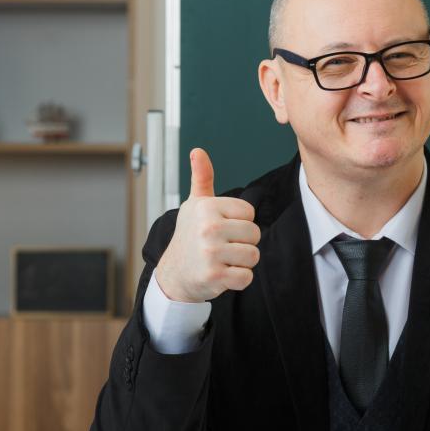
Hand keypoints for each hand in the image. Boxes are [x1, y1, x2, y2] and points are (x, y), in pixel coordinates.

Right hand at [155, 148, 260, 301]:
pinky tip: (222, 274)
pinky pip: (247, 277)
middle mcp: (208, 228)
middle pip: (254, 234)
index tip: (222, 229)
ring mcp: (211, 253)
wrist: (174, 274)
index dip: (240, 223)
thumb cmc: (189, 236)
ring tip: (222, 260)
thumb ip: (202, 177)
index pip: (249, 213)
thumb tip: (198, 150)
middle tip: (222, 247)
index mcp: (207, 207)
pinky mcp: (214, 276)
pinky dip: (239, 279)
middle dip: (243, 243)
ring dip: (242, 262)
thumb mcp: (195, 205)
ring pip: (253, 256)